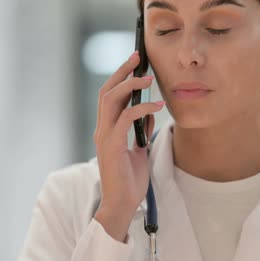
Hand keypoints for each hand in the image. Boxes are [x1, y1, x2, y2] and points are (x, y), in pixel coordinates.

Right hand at [93, 51, 164, 240]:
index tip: (135, 62)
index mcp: (107, 129)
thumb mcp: (139, 150)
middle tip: (138, 56)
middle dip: (122, 71)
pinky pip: (126, 119)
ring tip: (148, 78)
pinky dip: (142, 109)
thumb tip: (150, 112)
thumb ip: (141, 130)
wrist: (123, 204)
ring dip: (130, 85)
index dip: (120, 76)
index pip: (109, 96)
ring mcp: (104, 136)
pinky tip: (157, 106)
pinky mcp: (111, 146)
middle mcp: (102, 129)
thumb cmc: (129, 180)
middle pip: (107, 91)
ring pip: (111, 100)